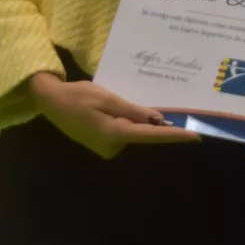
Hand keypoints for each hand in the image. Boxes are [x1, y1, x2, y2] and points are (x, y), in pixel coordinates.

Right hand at [28, 72, 200, 158]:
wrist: (49, 101)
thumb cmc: (76, 96)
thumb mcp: (107, 98)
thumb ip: (133, 111)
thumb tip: (158, 120)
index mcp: (114, 134)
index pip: (151, 136)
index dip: (175, 135)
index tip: (195, 135)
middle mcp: (112, 147)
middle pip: (141, 133)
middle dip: (146, 118)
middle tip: (127, 100)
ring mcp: (106, 148)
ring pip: (132, 131)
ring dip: (132, 117)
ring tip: (108, 101)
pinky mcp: (103, 144)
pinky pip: (122, 131)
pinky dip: (124, 120)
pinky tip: (108, 108)